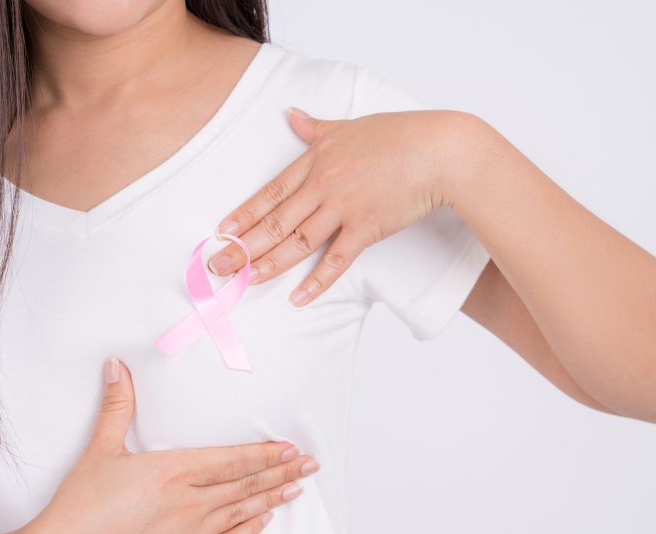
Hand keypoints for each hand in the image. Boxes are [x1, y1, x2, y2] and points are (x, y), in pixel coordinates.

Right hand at [20, 357, 317, 533]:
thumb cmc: (79, 503)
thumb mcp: (100, 448)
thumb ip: (117, 405)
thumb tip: (116, 364)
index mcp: (172, 472)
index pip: (231, 461)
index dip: (264, 453)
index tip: (291, 447)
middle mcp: (188, 503)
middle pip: (245, 485)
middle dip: (281, 472)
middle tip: (312, 465)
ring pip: (241, 513)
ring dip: (271, 499)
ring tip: (298, 489)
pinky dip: (247, 533)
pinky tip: (263, 522)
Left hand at [207, 107, 474, 305]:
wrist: (439, 150)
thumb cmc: (400, 135)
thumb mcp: (351, 125)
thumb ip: (317, 126)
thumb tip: (291, 114)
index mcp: (316, 159)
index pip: (271, 192)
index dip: (244, 213)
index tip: (221, 231)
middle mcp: (323, 184)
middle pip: (275, 220)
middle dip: (242, 245)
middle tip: (217, 266)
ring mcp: (343, 207)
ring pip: (297, 241)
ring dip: (269, 263)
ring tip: (245, 280)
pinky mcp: (367, 227)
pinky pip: (337, 260)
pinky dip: (317, 281)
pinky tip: (298, 297)